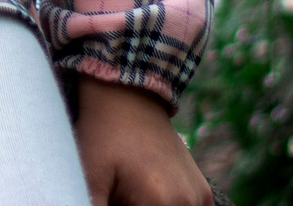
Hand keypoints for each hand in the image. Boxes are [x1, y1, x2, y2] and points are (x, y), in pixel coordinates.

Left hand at [75, 76, 213, 205]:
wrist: (127, 97)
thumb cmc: (103, 134)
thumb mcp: (88, 173)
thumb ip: (89, 204)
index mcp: (160, 203)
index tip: (114, 198)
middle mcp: (186, 202)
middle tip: (121, 192)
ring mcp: (199, 198)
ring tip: (132, 190)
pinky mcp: (203, 193)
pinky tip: (150, 194)